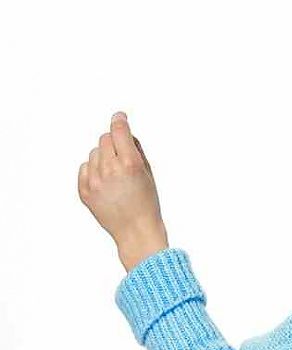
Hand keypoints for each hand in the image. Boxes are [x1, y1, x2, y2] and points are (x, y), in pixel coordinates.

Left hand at [78, 111, 168, 271]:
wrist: (136, 232)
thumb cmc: (146, 204)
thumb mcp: (148, 173)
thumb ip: (136, 150)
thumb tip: (125, 133)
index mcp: (130, 164)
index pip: (118, 130)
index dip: (119, 120)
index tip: (119, 117)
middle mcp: (110, 170)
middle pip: (104, 139)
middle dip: (113, 144)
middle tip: (121, 158)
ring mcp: (95, 181)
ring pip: (93, 153)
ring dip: (103, 158)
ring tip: (114, 176)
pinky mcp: (85, 191)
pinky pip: (84, 168)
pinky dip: (93, 171)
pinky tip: (105, 184)